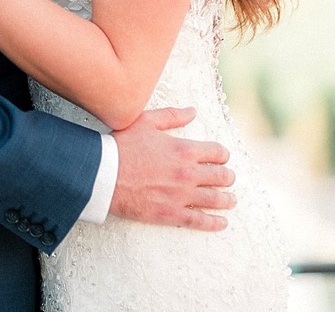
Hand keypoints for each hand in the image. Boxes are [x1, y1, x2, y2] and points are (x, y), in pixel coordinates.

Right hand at [108, 107, 234, 230]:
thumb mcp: (146, 122)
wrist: (104, 175)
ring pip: (216, 199)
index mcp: (184, 150)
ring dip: (227, 199)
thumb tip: (193, 111)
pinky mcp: (171, 213)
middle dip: (228, 177)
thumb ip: (172, 116)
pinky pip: (200, 221)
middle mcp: (188, 173)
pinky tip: (221, 222)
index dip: (222, 154)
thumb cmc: (122, 146)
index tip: (222, 157)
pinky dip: (214, 223)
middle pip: (222, 176)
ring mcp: (181, 195)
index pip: (217, 152)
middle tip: (228, 178)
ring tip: (231, 200)